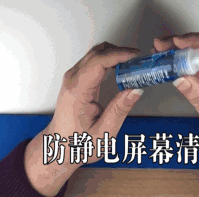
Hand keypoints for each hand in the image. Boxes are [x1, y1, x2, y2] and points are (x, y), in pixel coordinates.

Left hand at [24, 42, 143, 195]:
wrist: (59, 145)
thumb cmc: (77, 142)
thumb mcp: (103, 131)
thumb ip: (119, 109)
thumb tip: (136, 90)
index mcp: (77, 91)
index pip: (98, 61)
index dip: (118, 55)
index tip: (135, 56)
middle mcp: (72, 80)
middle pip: (97, 53)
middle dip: (120, 51)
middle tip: (139, 60)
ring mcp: (73, 78)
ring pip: (95, 54)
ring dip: (115, 54)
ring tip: (133, 64)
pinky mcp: (77, 79)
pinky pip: (94, 61)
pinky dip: (109, 59)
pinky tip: (121, 67)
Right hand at [154, 33, 198, 182]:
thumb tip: (180, 78)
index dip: (196, 41)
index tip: (178, 43)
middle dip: (183, 43)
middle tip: (163, 45)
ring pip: (197, 52)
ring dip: (178, 50)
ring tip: (160, 50)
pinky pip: (192, 64)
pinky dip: (178, 61)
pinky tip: (166, 61)